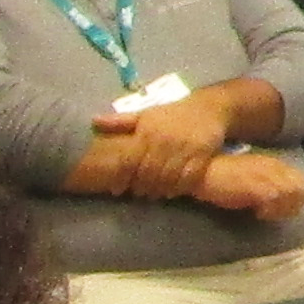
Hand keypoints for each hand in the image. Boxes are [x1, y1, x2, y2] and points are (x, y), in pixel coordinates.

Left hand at [93, 87, 237, 198]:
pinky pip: (189, 177)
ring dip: (158, 190)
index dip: (121, 178)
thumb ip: (121, 121)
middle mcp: (164, 141)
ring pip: (167, 177)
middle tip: (138, 195)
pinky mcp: (203, 154)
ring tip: (153, 196)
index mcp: (147, 132)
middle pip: (148, 172)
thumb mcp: (146, 114)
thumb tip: (94, 122)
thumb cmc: (172, 114)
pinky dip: (179, 188)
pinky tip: (173, 193)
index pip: (129, 160)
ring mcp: (185, 149)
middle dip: (141, 187)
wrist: (210, 107)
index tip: (117, 190)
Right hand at [192, 150, 303, 222]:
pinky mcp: (257, 185)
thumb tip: (282, 202)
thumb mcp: (252, 177)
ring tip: (264, 213)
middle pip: (302, 189)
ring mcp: (267, 175)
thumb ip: (269, 183)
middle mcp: (274, 167)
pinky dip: (269, 210)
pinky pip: (275, 198)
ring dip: (281, 208)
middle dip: (291, 205)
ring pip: (292, 194)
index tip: (278, 208)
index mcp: (274, 164)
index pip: (303, 182)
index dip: (295, 199)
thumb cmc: (223, 177)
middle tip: (272, 213)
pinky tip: (256, 213)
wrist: (202, 172)